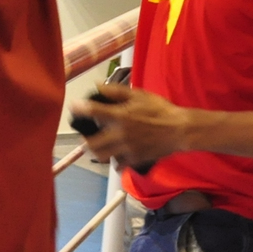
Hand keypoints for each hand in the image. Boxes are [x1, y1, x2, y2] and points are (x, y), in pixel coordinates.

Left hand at [75, 82, 193, 167]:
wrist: (178, 129)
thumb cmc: (159, 109)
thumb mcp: (139, 95)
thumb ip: (117, 91)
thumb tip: (98, 86)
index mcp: (120, 115)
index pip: (94, 111)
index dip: (80, 108)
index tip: (73, 106)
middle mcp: (120, 134)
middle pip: (91, 144)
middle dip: (85, 141)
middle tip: (86, 137)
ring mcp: (126, 149)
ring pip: (101, 156)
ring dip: (97, 152)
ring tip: (98, 147)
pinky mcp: (134, 159)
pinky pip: (117, 164)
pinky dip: (115, 161)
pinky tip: (117, 154)